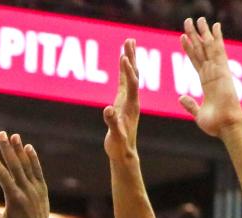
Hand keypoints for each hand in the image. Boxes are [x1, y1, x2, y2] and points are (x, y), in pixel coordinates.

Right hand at [0, 132, 51, 217]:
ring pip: (26, 165)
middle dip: (7, 149)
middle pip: (15, 166)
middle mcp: (26, 191)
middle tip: (1, 134)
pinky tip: (28, 147)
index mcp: (14, 199)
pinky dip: (33, 159)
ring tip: (14, 136)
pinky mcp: (42, 188)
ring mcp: (35, 188)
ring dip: (19, 150)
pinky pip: (37, 170)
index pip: (3, 177)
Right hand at [103, 40, 139, 162]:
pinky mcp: (123, 103)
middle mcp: (132, 100)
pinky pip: (124, 82)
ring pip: (131, 76)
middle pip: (134, 75)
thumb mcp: (115, 136)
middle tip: (129, 40)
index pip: (132, 84)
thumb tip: (107, 110)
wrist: (124, 154)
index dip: (128, 71)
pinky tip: (122, 61)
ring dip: (129, 59)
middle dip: (131, 57)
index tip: (124, 56)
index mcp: (131, 106)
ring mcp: (129, 100)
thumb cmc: (119, 147)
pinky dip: (123, 70)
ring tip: (128, 43)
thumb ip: (112, 123)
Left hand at [179, 18, 241, 136]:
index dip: (190, 49)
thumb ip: (190, 104)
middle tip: (189, 21)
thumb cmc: (216, 124)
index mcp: (208, 83)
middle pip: (202, 51)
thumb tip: (180, 97)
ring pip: (209, 48)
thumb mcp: (198, 114)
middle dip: (195, 36)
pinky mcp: (223, 72)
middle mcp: (214, 74)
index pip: (197, 62)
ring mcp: (219, 72)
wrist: (227, 126)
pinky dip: (216, 39)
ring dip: (203, 33)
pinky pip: (218, 52)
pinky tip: (214, 27)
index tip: (184, 37)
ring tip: (197, 19)